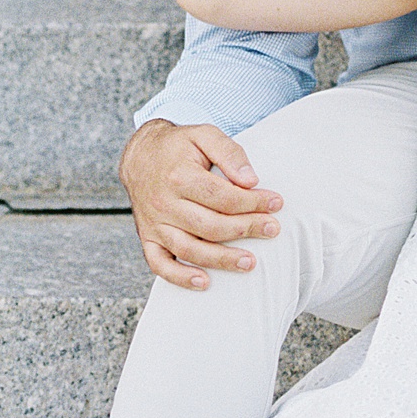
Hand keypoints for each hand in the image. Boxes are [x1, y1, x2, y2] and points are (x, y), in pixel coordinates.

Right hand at [119, 119, 283, 290]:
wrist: (140, 155)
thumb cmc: (179, 146)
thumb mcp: (205, 135)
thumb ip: (230, 153)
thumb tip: (251, 180)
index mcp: (179, 176)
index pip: (223, 197)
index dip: (252, 202)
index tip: (275, 204)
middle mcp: (164, 203)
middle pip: (210, 225)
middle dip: (246, 229)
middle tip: (272, 229)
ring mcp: (154, 224)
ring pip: (189, 249)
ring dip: (221, 260)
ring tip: (250, 262)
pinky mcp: (147, 238)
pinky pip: (159, 264)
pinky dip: (180, 277)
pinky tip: (204, 282)